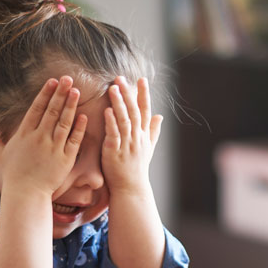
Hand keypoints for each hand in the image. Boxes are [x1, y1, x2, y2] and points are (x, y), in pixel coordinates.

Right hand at [0, 76, 87, 196]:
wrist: (26, 194)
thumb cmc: (13, 175)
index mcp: (24, 134)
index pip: (36, 109)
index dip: (45, 94)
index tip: (52, 81)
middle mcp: (39, 138)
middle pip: (52, 111)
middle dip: (60, 93)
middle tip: (68, 79)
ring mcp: (53, 148)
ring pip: (64, 122)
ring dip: (70, 106)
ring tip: (77, 91)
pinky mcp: (65, 158)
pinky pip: (74, 140)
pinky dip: (79, 128)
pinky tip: (84, 116)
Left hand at [102, 76, 162, 194]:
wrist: (131, 189)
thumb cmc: (137, 169)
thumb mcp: (148, 148)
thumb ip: (153, 131)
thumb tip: (160, 116)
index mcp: (144, 135)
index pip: (145, 111)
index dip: (144, 95)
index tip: (142, 79)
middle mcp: (137, 138)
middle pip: (134, 111)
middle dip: (128, 94)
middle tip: (121, 78)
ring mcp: (127, 144)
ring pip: (124, 120)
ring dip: (119, 103)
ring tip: (113, 88)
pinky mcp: (114, 152)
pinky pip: (114, 134)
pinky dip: (111, 122)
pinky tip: (107, 110)